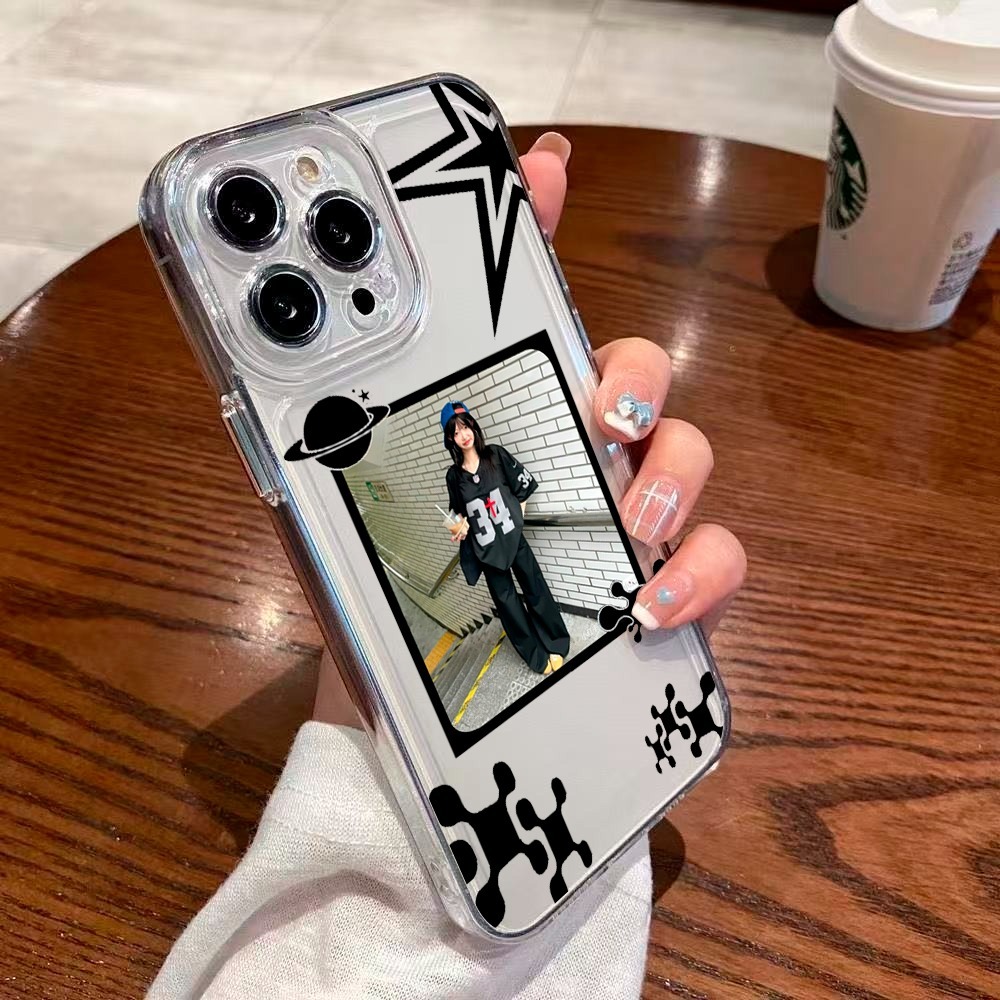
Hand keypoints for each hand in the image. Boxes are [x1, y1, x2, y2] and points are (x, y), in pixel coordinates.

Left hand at [315, 131, 744, 724]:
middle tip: (599, 408)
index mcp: (497, 416)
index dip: (538, 229)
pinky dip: (700, 571)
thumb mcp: (330, 512)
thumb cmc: (376, 600)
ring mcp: (623, 514)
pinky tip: (652, 602)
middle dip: (630, 372)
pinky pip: (716, 557)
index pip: (524, 307)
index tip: (542, 167)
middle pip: (633, 370)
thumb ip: (316, 432)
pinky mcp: (662, 584)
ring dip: (672, 469)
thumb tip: (292, 351)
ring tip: (633, 521)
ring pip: (686, 450)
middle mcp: (570, 449)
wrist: (415, 705)